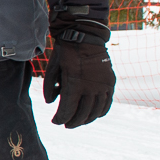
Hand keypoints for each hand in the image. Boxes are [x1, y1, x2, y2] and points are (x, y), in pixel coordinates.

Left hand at [42, 12, 114, 126]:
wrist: (85, 35)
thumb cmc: (65, 50)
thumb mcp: (52, 67)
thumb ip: (50, 87)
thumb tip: (51, 103)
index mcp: (74, 83)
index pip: (67, 110)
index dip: (60, 119)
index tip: (55, 121)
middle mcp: (91, 87)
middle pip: (82, 114)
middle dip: (72, 121)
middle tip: (66, 124)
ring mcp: (103, 85)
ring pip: (96, 111)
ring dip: (87, 119)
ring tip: (78, 121)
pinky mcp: (110, 82)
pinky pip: (107, 102)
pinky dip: (101, 111)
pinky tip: (94, 115)